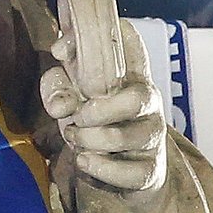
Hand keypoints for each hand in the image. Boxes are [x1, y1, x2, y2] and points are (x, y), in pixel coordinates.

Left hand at [41, 20, 166, 193]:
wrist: (119, 170)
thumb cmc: (93, 121)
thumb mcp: (71, 97)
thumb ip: (59, 85)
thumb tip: (60, 95)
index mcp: (131, 77)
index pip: (134, 47)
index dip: (114, 39)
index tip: (69, 48)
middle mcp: (149, 104)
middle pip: (138, 99)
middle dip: (97, 110)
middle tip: (75, 117)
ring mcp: (153, 138)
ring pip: (126, 137)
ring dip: (89, 139)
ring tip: (74, 138)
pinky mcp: (151, 171)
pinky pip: (131, 172)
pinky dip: (100, 167)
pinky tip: (83, 159)